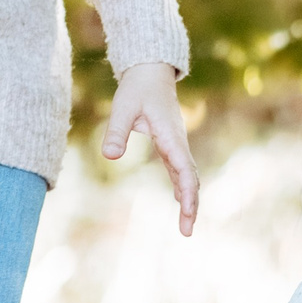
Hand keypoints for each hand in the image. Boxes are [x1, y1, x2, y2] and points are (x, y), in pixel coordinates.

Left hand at [102, 62, 199, 234]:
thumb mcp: (123, 107)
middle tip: (186, 232)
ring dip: (188, 199)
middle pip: (190, 178)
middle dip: (191, 205)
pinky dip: (182, 186)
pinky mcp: (171, 144)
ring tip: (186, 226)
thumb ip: (116, 131)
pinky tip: (181, 201)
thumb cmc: (137, 88)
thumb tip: (110, 156)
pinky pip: (180, 169)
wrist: (150, 70)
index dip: (187, 192)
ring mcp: (177, 144)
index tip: (187, 212)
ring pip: (187, 176)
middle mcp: (179, 143)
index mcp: (171, 136)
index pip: (184, 169)